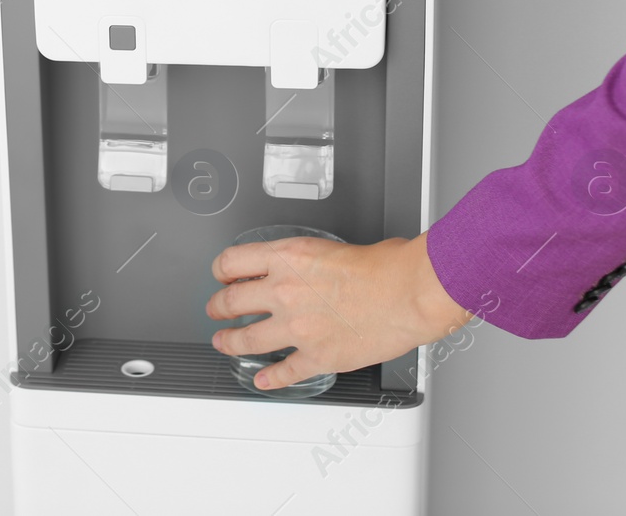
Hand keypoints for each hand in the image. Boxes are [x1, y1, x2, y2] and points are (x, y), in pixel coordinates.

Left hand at [206, 232, 470, 389]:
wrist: (410, 293)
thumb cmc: (386, 266)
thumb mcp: (332, 246)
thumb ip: (308, 259)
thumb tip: (306, 268)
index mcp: (287, 258)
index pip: (232, 262)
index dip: (221, 271)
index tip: (221, 277)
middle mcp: (284, 291)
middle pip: (230, 302)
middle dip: (217, 308)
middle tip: (215, 311)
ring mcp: (296, 327)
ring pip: (246, 340)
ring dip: (230, 343)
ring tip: (224, 343)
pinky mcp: (316, 356)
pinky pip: (283, 372)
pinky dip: (270, 379)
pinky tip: (262, 380)